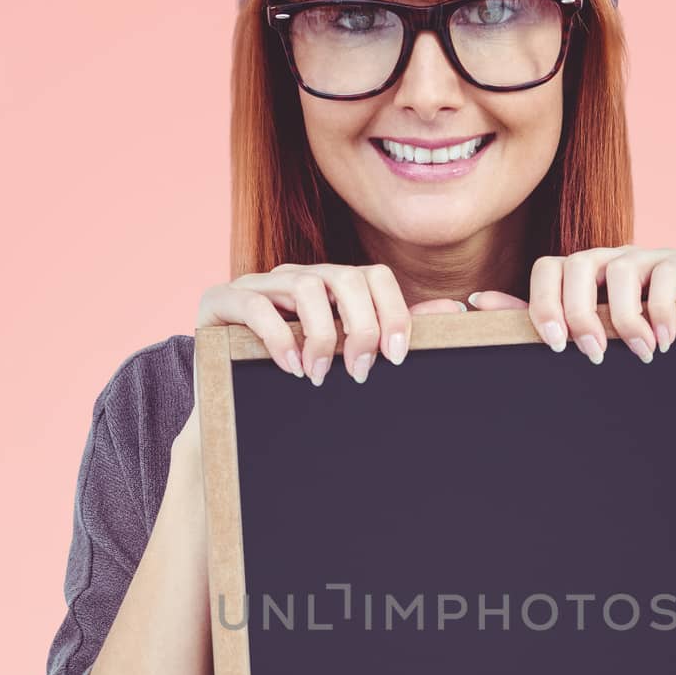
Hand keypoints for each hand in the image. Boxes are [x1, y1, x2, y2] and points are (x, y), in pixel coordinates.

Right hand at [196, 264, 465, 385]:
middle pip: (345, 277)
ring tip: (320, 376)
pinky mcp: (222, 301)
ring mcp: (257, 285)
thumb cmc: (292, 377)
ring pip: (305, 287)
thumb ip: (388, 331)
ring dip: (321, 337)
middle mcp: (295, 277)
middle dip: (361, 328)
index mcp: (328, 286)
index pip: (373, 276)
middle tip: (360, 373)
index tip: (396, 357)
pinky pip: (256, 307)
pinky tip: (291, 370)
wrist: (224, 398)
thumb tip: (453, 310)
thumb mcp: (344, 355)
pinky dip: (280, 340)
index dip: (392, 313)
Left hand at [465, 246, 675, 363]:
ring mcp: (651, 257)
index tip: (556, 344)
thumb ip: (540, 320)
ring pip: (622, 268)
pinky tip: (663, 342)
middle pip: (578, 265)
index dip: (545, 304)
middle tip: (593, 353)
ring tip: (638, 354)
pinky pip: (666, 274)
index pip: (548, 270)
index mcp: (582, 277)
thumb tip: (476, 301)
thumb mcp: (590, 338)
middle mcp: (612, 260)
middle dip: (581, 312)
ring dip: (626, 318)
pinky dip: (662, 311)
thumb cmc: (637, 346)